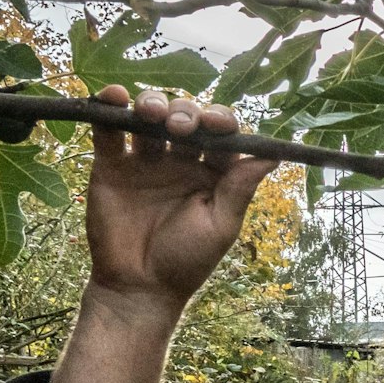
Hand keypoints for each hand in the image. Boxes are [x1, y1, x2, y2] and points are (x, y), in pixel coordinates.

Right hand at [84, 85, 278, 317]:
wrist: (139, 286)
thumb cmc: (187, 260)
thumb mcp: (221, 226)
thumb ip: (240, 188)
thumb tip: (275, 155)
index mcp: (213, 172)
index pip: (220, 133)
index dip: (220, 120)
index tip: (216, 122)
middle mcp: (180, 159)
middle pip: (185, 117)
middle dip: (185, 113)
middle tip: (180, 127)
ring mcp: (145, 159)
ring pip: (149, 116)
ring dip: (152, 103)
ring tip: (150, 113)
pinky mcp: (111, 164)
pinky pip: (108, 128)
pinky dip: (109, 107)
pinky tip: (113, 96)